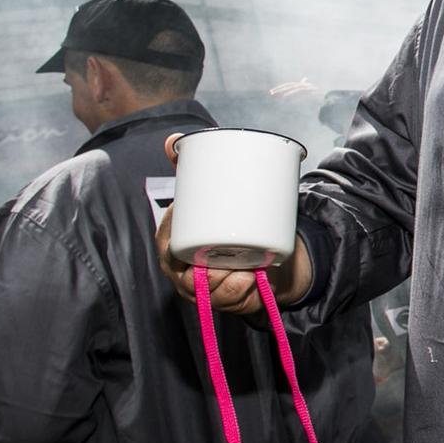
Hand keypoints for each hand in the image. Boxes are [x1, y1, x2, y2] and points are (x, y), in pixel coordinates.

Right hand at [156, 134, 312, 315]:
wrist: (275, 254)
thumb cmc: (237, 225)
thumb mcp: (220, 198)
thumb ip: (198, 169)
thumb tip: (174, 140)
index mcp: (177, 247)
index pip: (168, 242)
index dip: (176, 234)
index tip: (194, 219)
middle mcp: (186, 272)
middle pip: (185, 274)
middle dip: (202, 268)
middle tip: (228, 252)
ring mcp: (207, 290)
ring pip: (209, 291)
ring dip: (226, 283)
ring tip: (247, 271)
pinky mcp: (230, 301)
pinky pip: (231, 303)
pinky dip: (240, 294)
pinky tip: (250, 282)